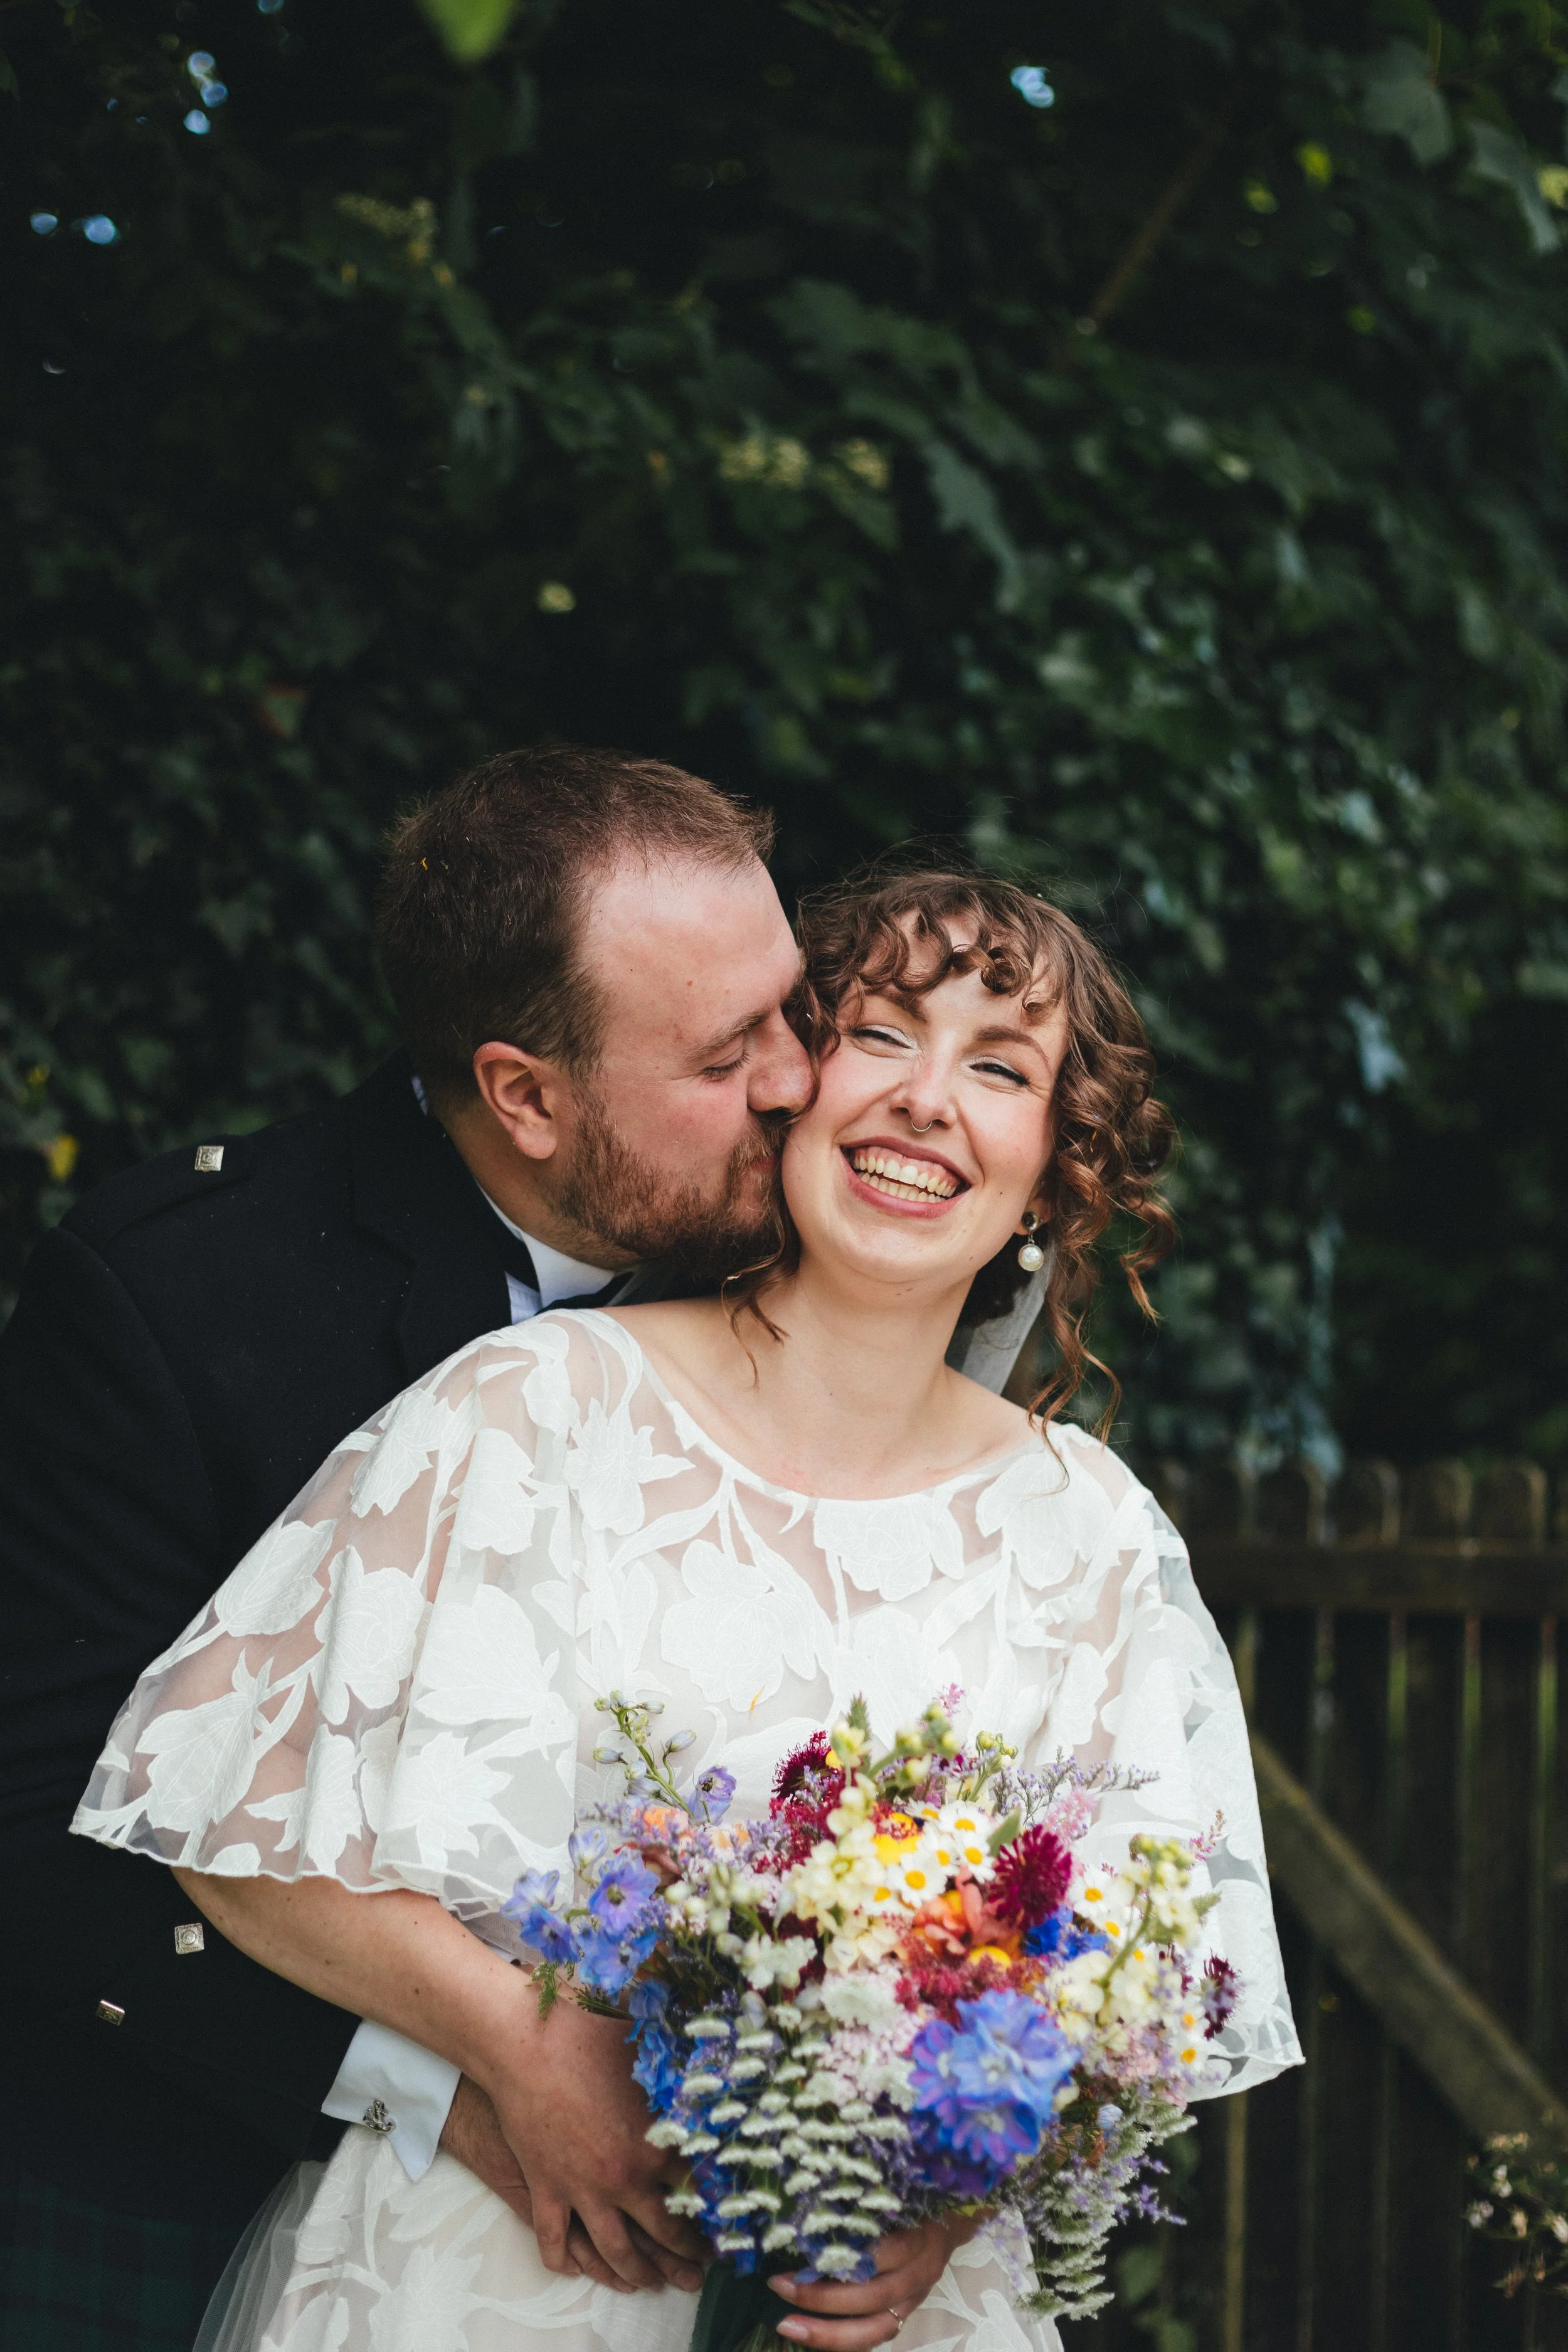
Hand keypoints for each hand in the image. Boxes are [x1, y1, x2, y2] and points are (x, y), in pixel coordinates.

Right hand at [476, 1993, 706, 2294]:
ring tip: (651, 2283)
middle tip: (699, 2268)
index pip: (697, 2188)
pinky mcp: (545, 2191)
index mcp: (654, 2144)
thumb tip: (711, 2060)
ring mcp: (581, 2190)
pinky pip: (555, 2242)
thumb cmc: (587, 2034)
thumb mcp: (646, 2051)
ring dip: (636, 2272)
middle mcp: (622, 2178)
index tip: (726, 2218)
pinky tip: (578, 2270)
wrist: (524, 2042)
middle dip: (686, 2255)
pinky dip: (567, 2262)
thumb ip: (676, 2070)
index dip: (715, 2205)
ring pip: (615, 2251)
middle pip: (664, 2231)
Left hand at [769, 2216, 978, 2349]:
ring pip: (873, 2328)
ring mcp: (914, 2299)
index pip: (879, 2254)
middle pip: (871, 2295)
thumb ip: (868, 2200)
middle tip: (779, 2284)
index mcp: (918, 2238)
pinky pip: (875, 2336)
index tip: (799, 2247)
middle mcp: (919, 2274)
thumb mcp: (898, 2189)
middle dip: (822, 2296)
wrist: (953, 2218)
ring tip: (787, 2323)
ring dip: (828, 2331)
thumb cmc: (916, 2196)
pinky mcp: (906, 2314)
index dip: (840, 2256)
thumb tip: (814, 2195)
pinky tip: (812, 2337)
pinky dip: (844, 2341)